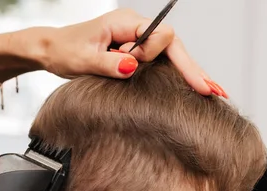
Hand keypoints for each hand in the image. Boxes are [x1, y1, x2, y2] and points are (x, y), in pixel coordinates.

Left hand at [39, 8, 226, 97]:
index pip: (160, 34)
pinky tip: (196, 85)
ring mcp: (138, 39)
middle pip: (174, 46)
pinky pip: (162, 62)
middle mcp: (136, 28)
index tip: (132, 65)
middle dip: (192, 68)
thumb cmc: (65, 52)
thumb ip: (108, 64)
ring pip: (171, 54)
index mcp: (126, 22)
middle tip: (213, 91)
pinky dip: (178, 74)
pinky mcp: (135, 51)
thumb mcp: (83, 61)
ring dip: (190, 73)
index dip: (155, 52)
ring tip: (214, 91)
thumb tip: (133, 66)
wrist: (52, 49)